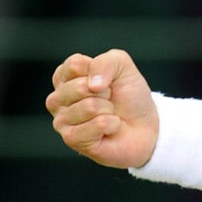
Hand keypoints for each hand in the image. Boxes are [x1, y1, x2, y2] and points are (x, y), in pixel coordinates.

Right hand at [46, 49, 158, 168]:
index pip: (74, 64)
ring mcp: (62, 121)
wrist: (144, 124)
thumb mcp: (123, 66)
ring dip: (109, 109)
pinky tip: (109, 127)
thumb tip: (92, 85)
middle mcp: (58, 99)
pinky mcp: (72, 140)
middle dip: (105, 91)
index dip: (99, 70)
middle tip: (109, 99)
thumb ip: (106, 62)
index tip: (106, 79)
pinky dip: (112, 123)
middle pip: (79, 87)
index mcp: (65, 77)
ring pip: (90, 107)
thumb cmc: (129, 95)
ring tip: (109, 113)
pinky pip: (98, 124)